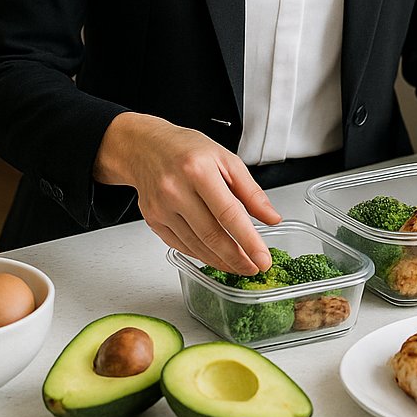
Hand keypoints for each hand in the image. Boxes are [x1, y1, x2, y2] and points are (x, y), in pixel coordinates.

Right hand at [94, 112, 280, 274]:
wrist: (146, 147)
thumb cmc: (187, 150)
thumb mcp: (226, 159)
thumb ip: (251, 191)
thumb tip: (271, 218)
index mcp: (198, 170)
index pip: (229, 214)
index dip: (248, 241)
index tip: (263, 258)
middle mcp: (175, 190)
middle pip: (211, 235)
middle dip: (237, 258)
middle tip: (254, 268)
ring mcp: (161, 208)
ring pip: (196, 245)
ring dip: (221, 261)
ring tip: (240, 265)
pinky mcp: (153, 220)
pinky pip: (182, 245)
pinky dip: (202, 255)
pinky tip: (217, 256)